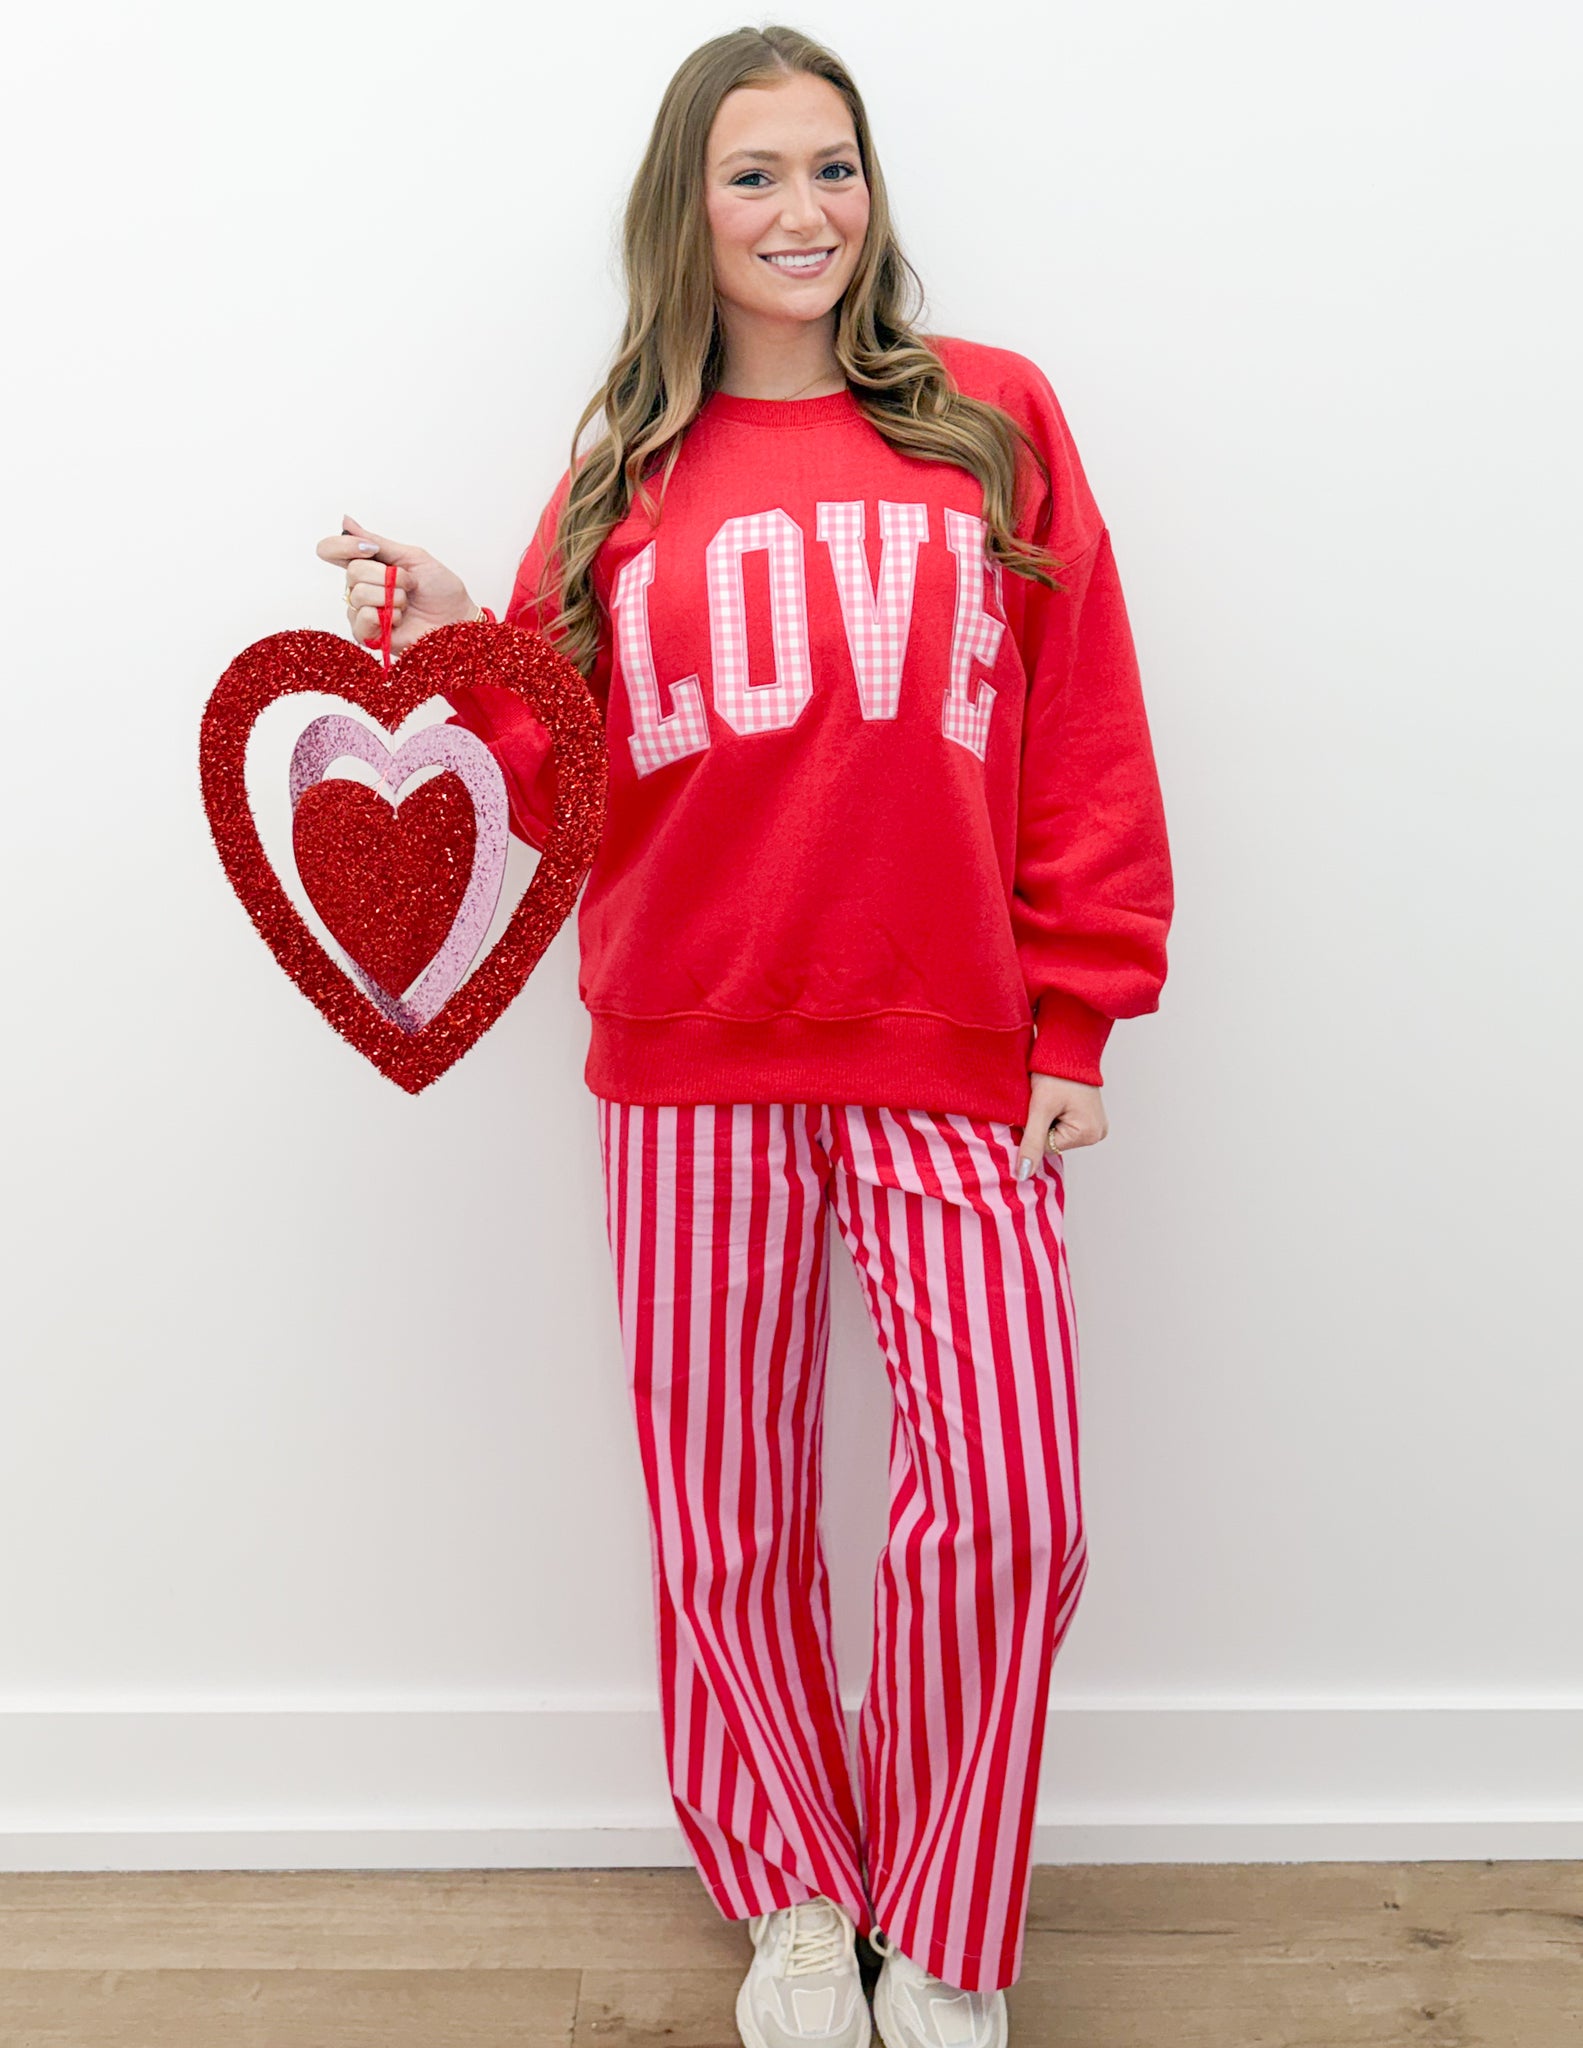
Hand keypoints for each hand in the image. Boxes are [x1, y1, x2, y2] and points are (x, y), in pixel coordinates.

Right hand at [314, 514, 478, 654]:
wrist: (458, 619)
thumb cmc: (440, 590)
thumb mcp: (411, 557)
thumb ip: (377, 542)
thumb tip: (346, 521)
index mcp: (368, 566)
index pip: (332, 550)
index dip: (344, 545)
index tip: (371, 549)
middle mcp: (360, 587)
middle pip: (353, 572)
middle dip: (389, 576)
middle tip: (409, 585)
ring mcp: (362, 612)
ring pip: (360, 594)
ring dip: (393, 597)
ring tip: (407, 605)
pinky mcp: (367, 635)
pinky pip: (362, 618)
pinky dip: (386, 616)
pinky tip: (399, 620)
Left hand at [1016, 1072, 1107, 1177]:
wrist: (1066, 1047)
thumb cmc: (1055, 1073)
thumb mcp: (1039, 1109)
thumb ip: (1031, 1143)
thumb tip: (1023, 1175)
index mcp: (1089, 1134)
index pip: (1047, 1147)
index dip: (1035, 1129)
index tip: (1037, 1108)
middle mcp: (1097, 1133)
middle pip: (1054, 1142)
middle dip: (1043, 1124)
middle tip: (1044, 1101)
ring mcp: (1095, 1125)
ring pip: (1057, 1133)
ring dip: (1048, 1119)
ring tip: (1052, 1098)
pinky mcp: (1089, 1117)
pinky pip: (1064, 1124)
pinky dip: (1055, 1114)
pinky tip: (1057, 1099)